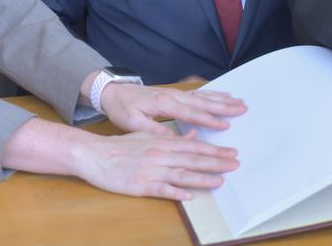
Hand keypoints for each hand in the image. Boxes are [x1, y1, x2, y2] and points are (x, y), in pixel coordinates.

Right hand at [72, 128, 238, 200]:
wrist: (94, 154)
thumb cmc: (121, 147)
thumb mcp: (147, 136)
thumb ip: (171, 137)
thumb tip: (193, 135)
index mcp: (162, 142)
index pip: (195, 146)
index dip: (215, 150)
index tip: (232, 152)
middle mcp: (160, 154)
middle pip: (193, 159)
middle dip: (217, 162)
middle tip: (236, 164)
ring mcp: (151, 170)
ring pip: (182, 174)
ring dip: (203, 178)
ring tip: (221, 181)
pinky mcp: (141, 185)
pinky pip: (162, 189)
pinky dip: (176, 192)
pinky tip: (189, 196)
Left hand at [99, 82, 246, 136]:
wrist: (114, 92)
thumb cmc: (122, 109)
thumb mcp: (134, 124)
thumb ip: (155, 131)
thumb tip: (176, 140)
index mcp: (164, 103)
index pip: (191, 113)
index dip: (209, 120)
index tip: (226, 126)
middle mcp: (173, 95)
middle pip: (203, 101)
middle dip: (224, 106)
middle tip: (243, 108)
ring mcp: (176, 92)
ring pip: (203, 95)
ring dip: (222, 99)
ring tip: (239, 101)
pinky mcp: (175, 93)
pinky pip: (198, 93)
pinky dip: (213, 94)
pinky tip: (223, 96)